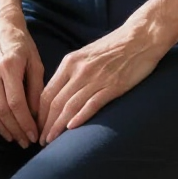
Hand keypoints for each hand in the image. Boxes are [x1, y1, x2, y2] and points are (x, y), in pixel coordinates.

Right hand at [0, 8, 43, 147]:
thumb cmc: (21, 44)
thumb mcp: (35, 61)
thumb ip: (36, 88)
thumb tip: (36, 116)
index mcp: (9, 65)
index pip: (16, 103)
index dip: (25, 123)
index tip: (33, 135)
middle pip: (1, 109)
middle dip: (15, 129)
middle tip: (24, 142)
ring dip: (0, 127)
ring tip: (12, 137)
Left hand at [38, 23, 163, 145]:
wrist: (140, 36)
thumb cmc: (114, 46)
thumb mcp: (86, 54)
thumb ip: (72, 72)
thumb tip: (60, 93)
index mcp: (70, 62)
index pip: (47, 92)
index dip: (39, 113)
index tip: (37, 127)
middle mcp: (79, 70)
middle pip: (55, 102)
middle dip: (45, 124)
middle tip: (41, 141)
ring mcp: (96, 78)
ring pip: (70, 106)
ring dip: (58, 127)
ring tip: (51, 141)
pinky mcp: (112, 86)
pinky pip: (92, 104)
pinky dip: (80, 117)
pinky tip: (71, 129)